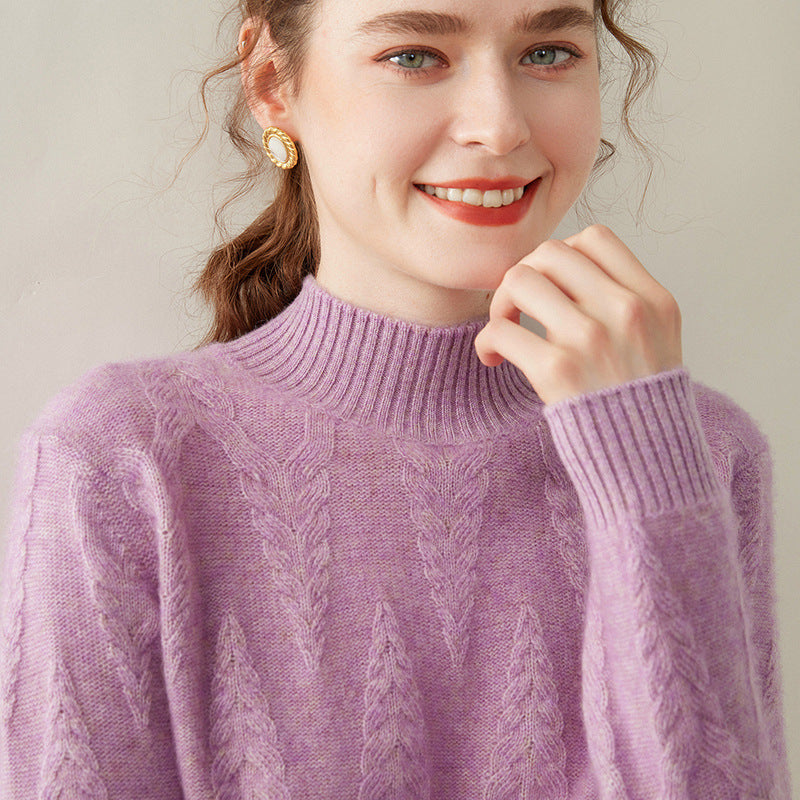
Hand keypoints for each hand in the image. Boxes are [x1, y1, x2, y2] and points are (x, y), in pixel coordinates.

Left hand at [474, 225, 682, 405]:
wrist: (650, 465)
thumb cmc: (643, 407)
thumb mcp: (659, 342)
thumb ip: (624, 304)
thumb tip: (566, 273)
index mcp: (652, 299)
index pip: (595, 238)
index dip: (561, 255)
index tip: (551, 287)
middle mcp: (624, 310)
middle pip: (550, 252)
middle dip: (524, 275)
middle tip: (518, 309)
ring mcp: (591, 337)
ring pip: (519, 280)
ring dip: (500, 304)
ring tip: (505, 332)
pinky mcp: (558, 370)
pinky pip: (501, 330)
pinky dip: (487, 342)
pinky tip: (494, 359)